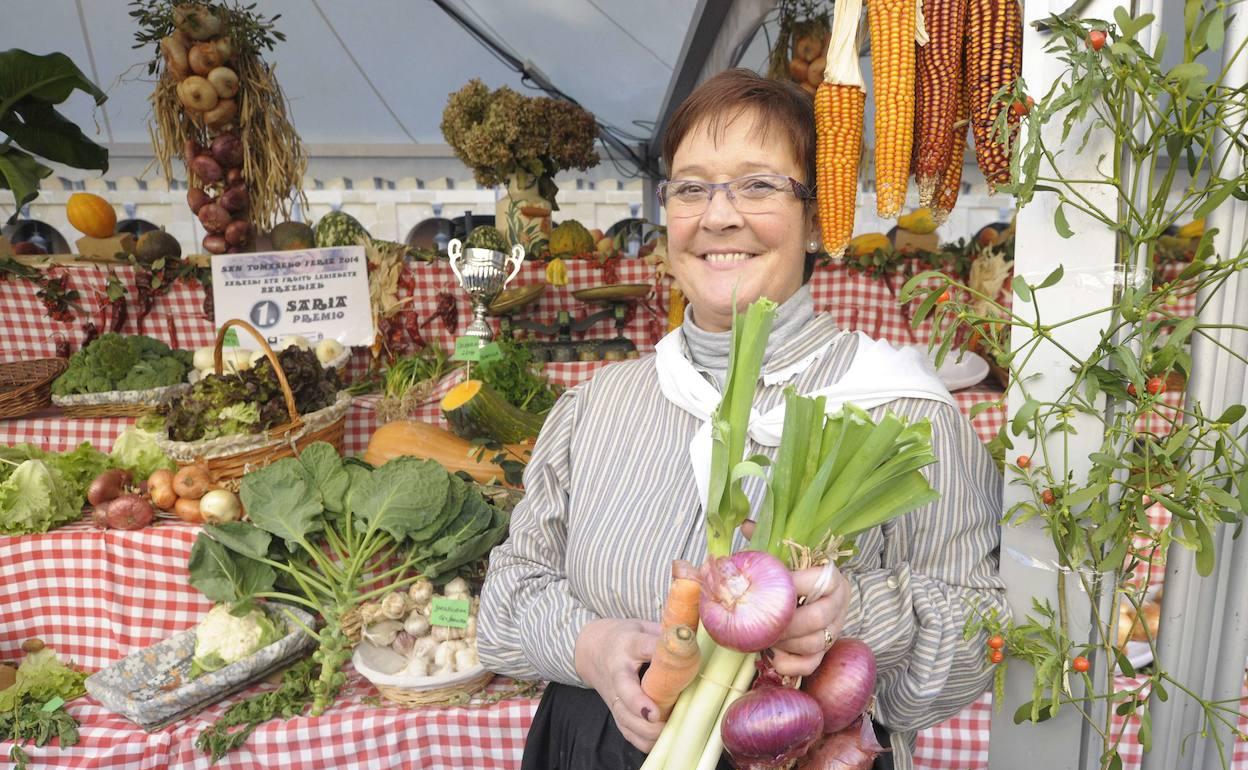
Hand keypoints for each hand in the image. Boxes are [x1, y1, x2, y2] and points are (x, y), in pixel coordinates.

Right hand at [574, 618, 664, 752]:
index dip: (653, 654)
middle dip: (641, 708)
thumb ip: (665, 634)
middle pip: (625, 692)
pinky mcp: (616, 710)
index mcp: (628, 645)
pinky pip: (626, 730)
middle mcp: (617, 672)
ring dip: (645, 729)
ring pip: (624, 717)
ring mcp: (614, 694)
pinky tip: (658, 742)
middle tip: (660, 718)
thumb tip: (692, 641)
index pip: (640, 646)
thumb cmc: (623, 638)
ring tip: (666, 730)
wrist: (591, 649)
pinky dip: (641, 741)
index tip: (667, 667)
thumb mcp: (642, 627)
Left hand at [769, 563, 850, 676]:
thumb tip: (738, 574)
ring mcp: (834, 631)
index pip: (821, 581)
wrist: (795, 595)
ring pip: (814, 644)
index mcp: (832, 579)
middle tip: (760, 623)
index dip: (791, 586)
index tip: (765, 589)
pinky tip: (771, 654)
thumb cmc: (784, 578)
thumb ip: (769, 568)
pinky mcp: (823, 653)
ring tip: (764, 636)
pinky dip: (787, 663)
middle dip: (785, 624)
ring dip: (784, 644)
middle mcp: (838, 605)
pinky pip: (809, 665)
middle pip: (817, 618)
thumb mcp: (781, 566)